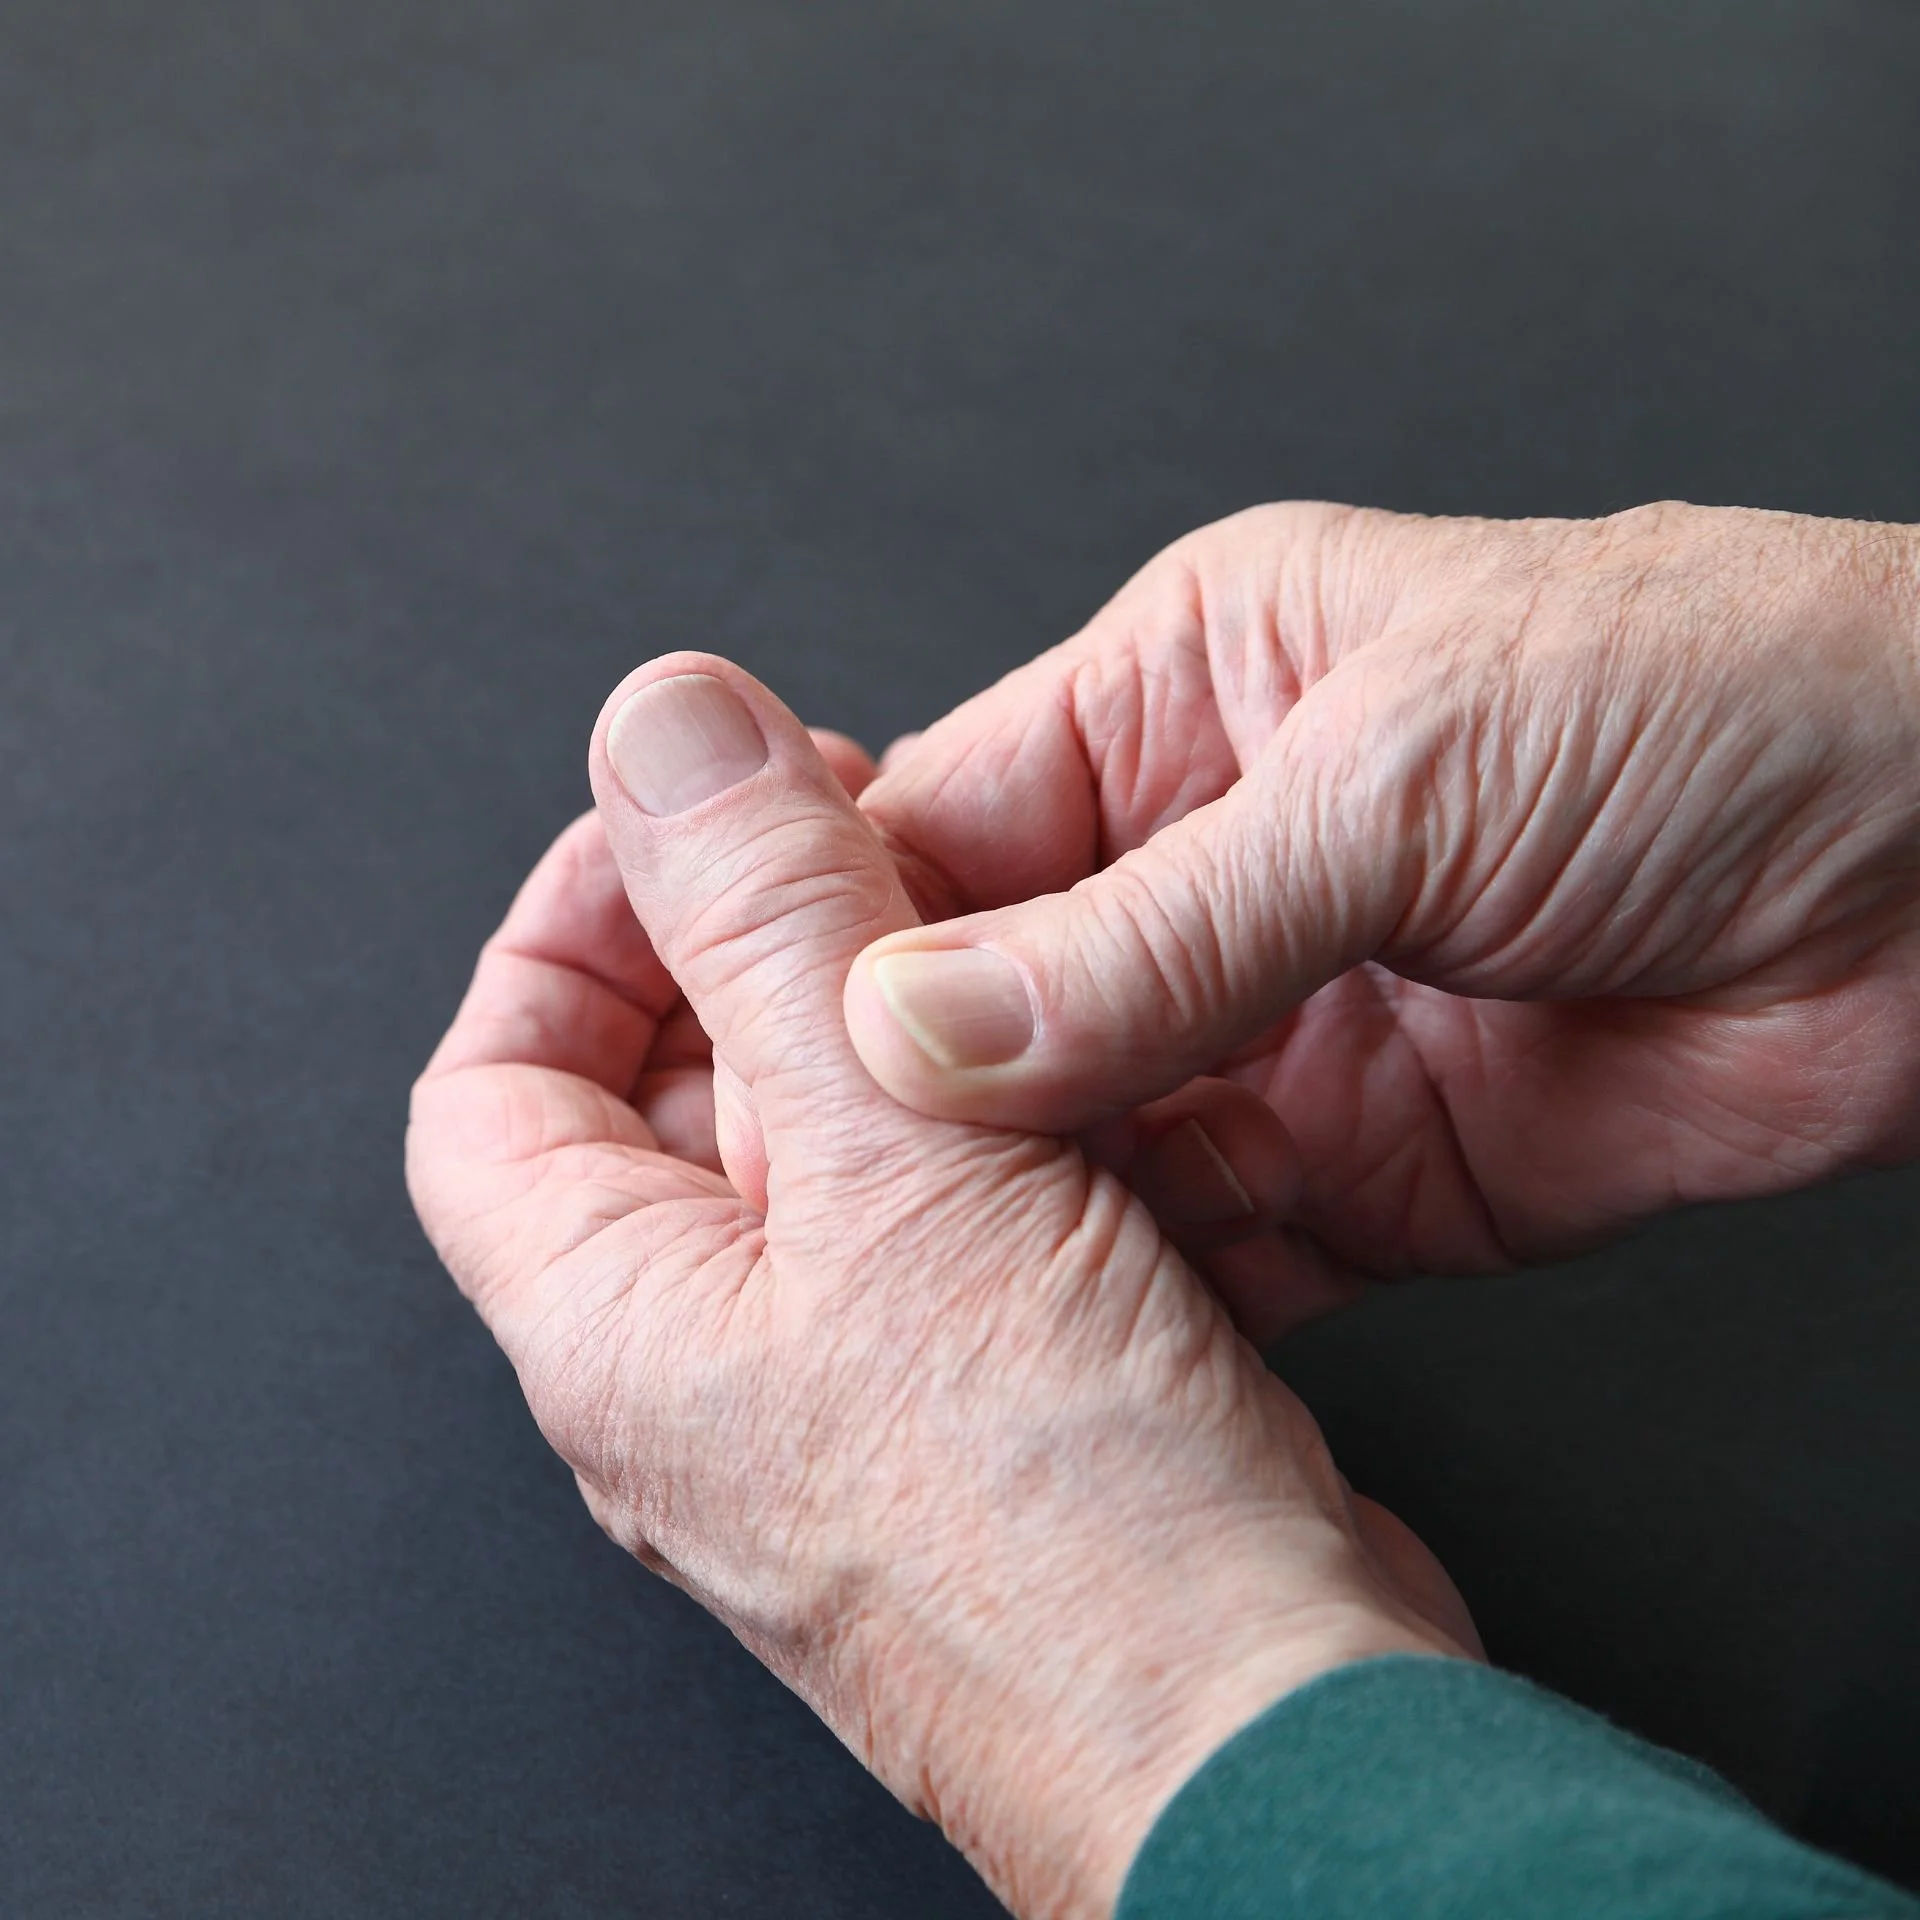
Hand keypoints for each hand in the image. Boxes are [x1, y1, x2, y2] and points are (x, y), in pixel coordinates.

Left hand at [406, 657, 1474, 1919]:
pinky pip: (975, 1218)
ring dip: (922, 1029)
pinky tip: (1129, 1080)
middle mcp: (719, 1368)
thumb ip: (771, 927)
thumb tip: (661, 728)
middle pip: (679, 1098)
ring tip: (1025, 947)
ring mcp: (863, 1392)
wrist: (1267, 1739)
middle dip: (771, 947)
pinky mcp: (1001, 1402)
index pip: (498, 1079)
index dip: (574, 917)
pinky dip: (1028, 1125)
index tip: (689, 815)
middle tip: (886, 842)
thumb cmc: (1068, 1535)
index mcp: (620, 1319)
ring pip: (850, 1149)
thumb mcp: (894, 1165)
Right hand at [846, 502, 1919, 1302]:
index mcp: (1189, 694)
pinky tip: (1098, 1329)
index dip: (841, 938)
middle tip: (832, 1197)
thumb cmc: (1727, 699)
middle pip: (992, 996)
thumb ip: (1153, 927)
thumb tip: (915, 1030)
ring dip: (1033, 1207)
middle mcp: (1212, 859)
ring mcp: (1284, 1022)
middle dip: (924, 1096)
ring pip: (1085, 1134)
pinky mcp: (1369, 1165)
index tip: (760, 1052)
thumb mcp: (1397, 773)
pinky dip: (1154, 1288)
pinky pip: (1213, 1239)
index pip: (944, 821)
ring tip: (949, 1280)